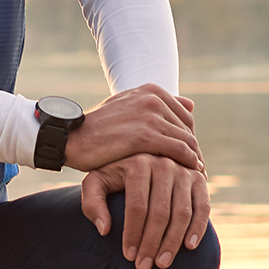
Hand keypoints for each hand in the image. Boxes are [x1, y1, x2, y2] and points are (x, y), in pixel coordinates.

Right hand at [64, 84, 200, 173]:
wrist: (71, 137)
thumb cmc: (97, 128)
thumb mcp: (127, 107)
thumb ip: (156, 105)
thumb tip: (191, 104)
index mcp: (151, 90)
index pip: (184, 117)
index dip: (189, 139)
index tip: (191, 157)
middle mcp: (153, 98)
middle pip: (187, 129)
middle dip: (194, 150)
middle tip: (198, 171)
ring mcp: (150, 115)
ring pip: (186, 140)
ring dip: (194, 160)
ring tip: (195, 178)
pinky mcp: (145, 135)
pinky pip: (179, 150)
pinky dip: (187, 163)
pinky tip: (188, 176)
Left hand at [79, 153, 210, 268]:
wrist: (141, 157)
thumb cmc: (115, 175)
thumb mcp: (96, 182)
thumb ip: (92, 203)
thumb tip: (105, 230)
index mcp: (138, 164)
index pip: (137, 206)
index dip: (133, 234)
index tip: (128, 257)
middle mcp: (164, 164)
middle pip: (160, 212)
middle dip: (151, 244)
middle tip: (143, 267)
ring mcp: (184, 171)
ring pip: (182, 213)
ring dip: (173, 242)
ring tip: (162, 264)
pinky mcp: (199, 180)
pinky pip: (203, 207)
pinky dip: (198, 228)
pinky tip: (189, 247)